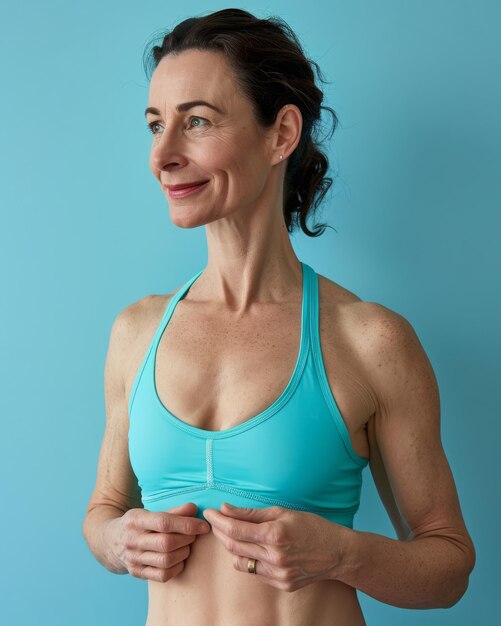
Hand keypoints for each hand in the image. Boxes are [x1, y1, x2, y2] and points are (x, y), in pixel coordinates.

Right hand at [107, 502, 209, 581]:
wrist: (110, 541)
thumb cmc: (137, 523)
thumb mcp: (149, 512)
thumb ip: (173, 511)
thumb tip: (194, 509)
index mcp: (135, 520)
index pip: (164, 522)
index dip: (187, 524)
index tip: (203, 526)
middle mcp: (132, 540)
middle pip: (167, 543)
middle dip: (187, 539)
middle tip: (195, 535)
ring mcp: (133, 559)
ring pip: (166, 561)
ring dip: (184, 553)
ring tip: (187, 546)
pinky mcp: (137, 573)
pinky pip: (163, 575)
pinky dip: (177, 567)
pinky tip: (179, 558)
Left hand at [202, 503, 347, 591]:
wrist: (337, 552)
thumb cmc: (312, 526)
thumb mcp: (283, 512)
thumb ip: (252, 513)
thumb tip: (226, 509)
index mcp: (276, 534)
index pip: (236, 530)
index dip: (219, 520)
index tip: (210, 512)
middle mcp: (275, 557)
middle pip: (233, 547)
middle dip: (219, 532)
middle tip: (214, 521)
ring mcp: (278, 574)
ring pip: (240, 563)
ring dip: (231, 548)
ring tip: (231, 534)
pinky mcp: (281, 585)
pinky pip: (254, 573)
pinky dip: (248, 559)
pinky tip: (251, 548)